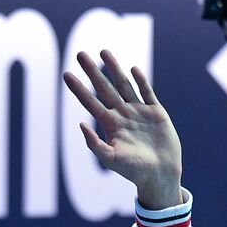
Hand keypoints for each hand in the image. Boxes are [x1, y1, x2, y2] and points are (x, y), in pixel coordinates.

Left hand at [63, 49, 182, 208]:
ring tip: (103, 51)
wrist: (160, 175)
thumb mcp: (111, 159)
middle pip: (104, 88)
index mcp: (110, 125)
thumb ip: (94, 144)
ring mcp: (139, 112)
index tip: (66, 74)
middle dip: (92, 71)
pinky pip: (147, 92)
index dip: (78, 89)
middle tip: (80, 54)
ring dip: (114, 68)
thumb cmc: (135, 171)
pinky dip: (141, 81)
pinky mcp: (156, 112)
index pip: (90, 102)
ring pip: (124, 85)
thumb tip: (80, 124)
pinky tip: (133, 69)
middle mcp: (122, 115)